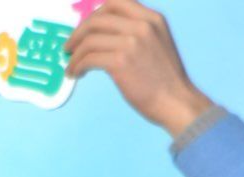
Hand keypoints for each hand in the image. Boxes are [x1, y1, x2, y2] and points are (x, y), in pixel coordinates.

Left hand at [64, 0, 211, 137]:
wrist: (174, 100)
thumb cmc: (163, 78)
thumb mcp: (156, 42)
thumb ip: (136, 32)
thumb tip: (103, 33)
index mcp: (152, 18)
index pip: (116, 2)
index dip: (94, 14)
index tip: (85, 29)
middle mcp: (142, 25)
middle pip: (97, 19)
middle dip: (78, 33)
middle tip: (69, 48)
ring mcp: (132, 42)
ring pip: (89, 40)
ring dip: (74, 55)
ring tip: (71, 66)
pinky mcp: (121, 61)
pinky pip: (88, 58)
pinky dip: (76, 66)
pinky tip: (76, 74)